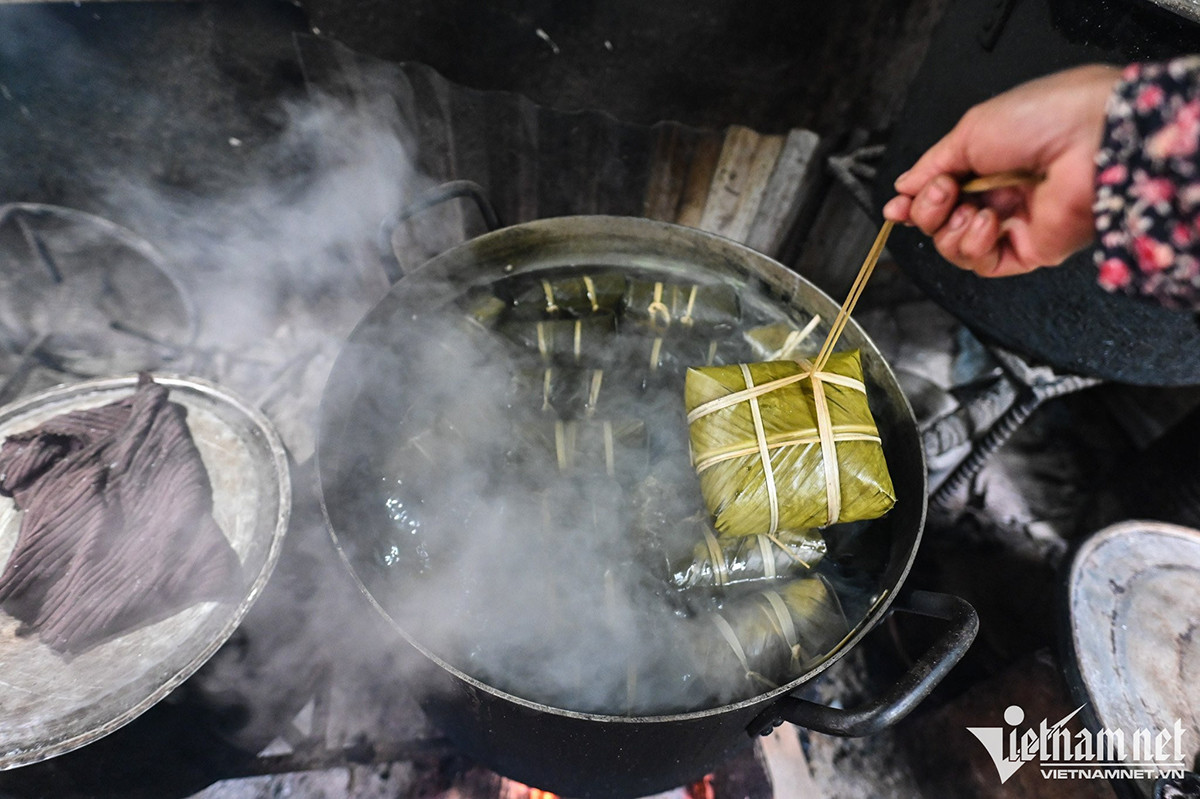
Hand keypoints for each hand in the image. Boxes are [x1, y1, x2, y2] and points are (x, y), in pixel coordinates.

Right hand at [882, 64, 1121, 276]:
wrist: (1088, 136)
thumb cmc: (1041, 118)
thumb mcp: (970, 132)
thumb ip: (931, 166)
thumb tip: (903, 187)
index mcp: (990, 162)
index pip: (942, 194)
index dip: (915, 204)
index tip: (896, 207)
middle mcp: (1002, 195)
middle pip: (942, 223)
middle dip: (929, 211)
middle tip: (940, 192)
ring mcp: (1016, 224)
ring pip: (956, 247)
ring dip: (948, 229)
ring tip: (964, 207)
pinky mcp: (1031, 250)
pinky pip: (984, 263)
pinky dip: (973, 245)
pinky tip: (986, 222)